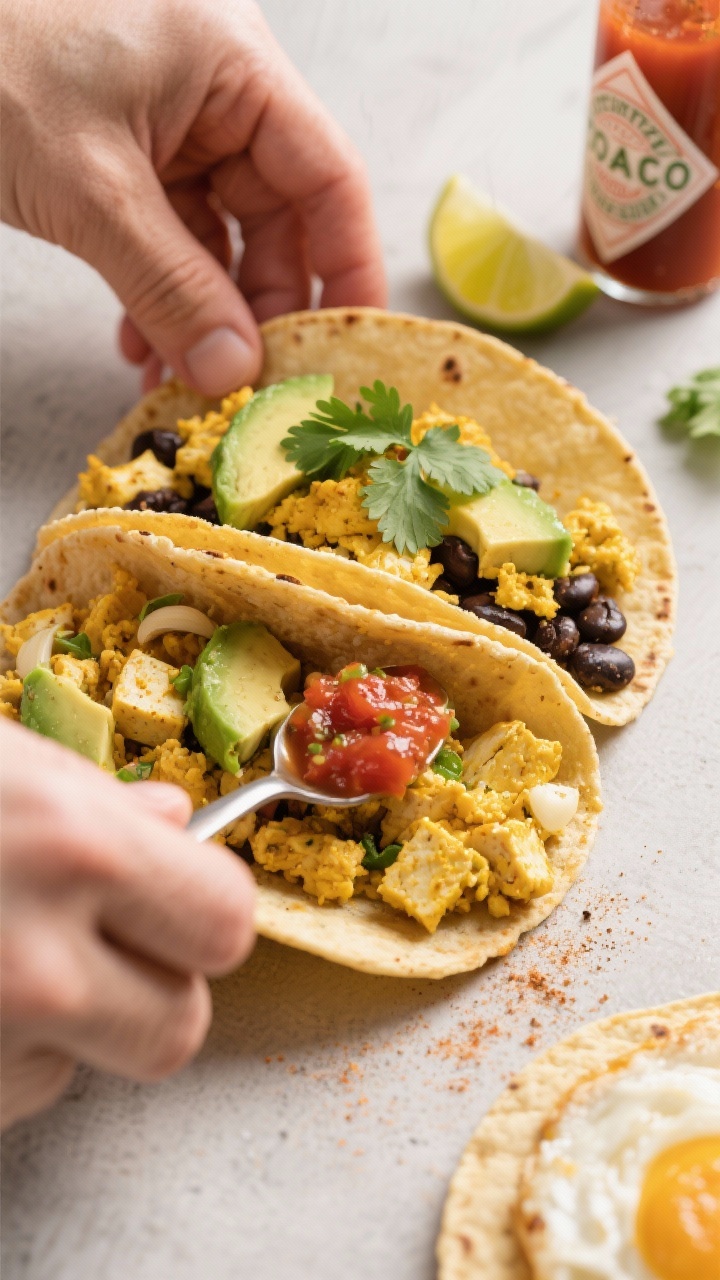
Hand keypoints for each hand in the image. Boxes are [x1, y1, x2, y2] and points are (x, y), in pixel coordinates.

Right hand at [0, 720, 254, 1128]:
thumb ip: (89, 795)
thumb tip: (169, 820)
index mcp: (76, 851)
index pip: (226, 921)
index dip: (203, 910)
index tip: (174, 897)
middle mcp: (42, 966)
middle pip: (178, 1027)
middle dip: (151, 988)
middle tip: (95, 944)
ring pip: (85, 1065)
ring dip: (60, 1025)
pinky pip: (13, 1088)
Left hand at [1, 0, 385, 394]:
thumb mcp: (90, 188)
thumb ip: (169, 285)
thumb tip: (233, 371)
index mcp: (236, 68)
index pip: (329, 181)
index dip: (349, 271)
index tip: (347, 351)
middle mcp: (218, 95)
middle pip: (278, 222)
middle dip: (258, 314)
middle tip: (248, 389)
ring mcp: (173, 126)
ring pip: (220, 241)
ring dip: (202, 318)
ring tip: (183, 385)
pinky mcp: (129, 156)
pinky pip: (167, 239)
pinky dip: (158, 296)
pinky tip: (139, 347)